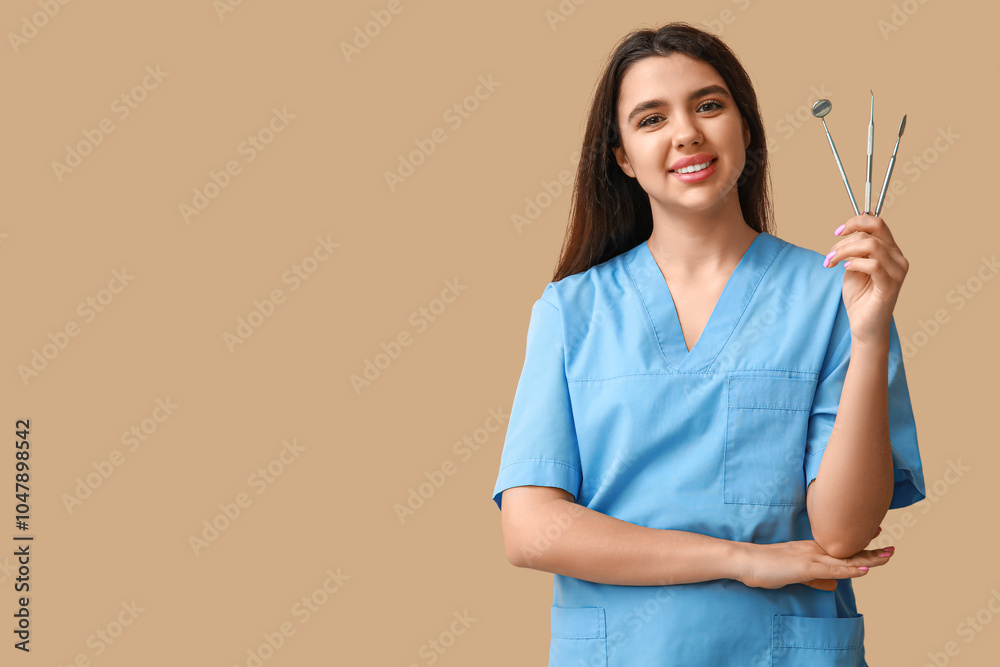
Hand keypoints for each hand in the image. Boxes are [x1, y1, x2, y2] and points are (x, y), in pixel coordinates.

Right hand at [738, 525, 893, 590]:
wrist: (745, 560)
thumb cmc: (765, 567)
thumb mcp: (794, 574)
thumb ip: (815, 579)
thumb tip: (833, 585)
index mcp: (811, 550)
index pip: (841, 548)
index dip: (860, 545)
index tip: (877, 537)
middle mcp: (814, 550)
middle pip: (848, 551)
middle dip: (871, 550)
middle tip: (891, 548)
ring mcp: (810, 557)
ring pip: (845, 558)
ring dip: (868, 558)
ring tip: (887, 556)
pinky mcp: (804, 567)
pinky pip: (831, 568)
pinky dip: (849, 569)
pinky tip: (864, 569)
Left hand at [824, 214, 908, 344]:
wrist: (863, 325)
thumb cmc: (859, 296)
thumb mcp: (853, 266)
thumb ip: (855, 249)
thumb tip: (849, 231)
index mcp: (890, 251)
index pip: (878, 223)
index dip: (856, 221)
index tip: (837, 232)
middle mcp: (898, 258)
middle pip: (872, 232)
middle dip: (844, 241)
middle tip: (829, 256)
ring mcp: (897, 272)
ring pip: (872, 245)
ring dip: (845, 251)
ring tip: (831, 262)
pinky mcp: (890, 286)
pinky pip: (874, 265)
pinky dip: (855, 263)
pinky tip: (845, 269)